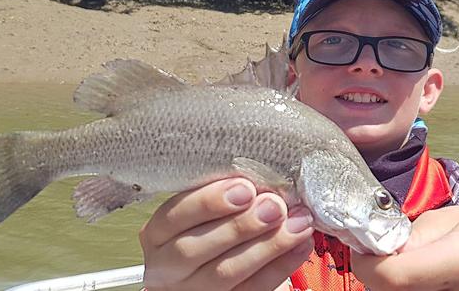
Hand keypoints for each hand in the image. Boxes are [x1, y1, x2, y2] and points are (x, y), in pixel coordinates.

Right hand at [139, 178, 314, 290]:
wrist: (201, 272)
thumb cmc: (204, 227)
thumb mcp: (199, 209)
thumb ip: (220, 196)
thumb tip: (260, 178)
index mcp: (158, 233)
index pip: (175, 216)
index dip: (209, 202)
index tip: (244, 187)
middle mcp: (167, 266)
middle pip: (196, 249)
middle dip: (241, 225)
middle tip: (275, 206)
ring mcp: (192, 289)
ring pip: (225, 273)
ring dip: (268, 245)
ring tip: (297, 223)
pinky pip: (252, 290)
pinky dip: (280, 266)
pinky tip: (300, 245)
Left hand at [350, 206, 458, 290]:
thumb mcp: (448, 219)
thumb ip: (410, 235)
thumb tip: (375, 252)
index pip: (392, 276)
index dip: (366, 265)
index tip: (364, 254)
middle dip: (380, 277)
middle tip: (390, 260)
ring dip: (395, 287)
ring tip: (414, 271)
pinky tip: (422, 284)